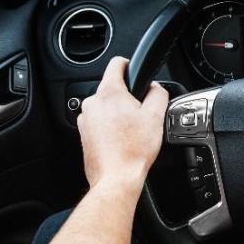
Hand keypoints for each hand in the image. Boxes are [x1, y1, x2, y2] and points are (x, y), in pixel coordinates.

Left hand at [77, 57, 168, 190]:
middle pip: (112, 88)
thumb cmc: (133, 150)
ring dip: (118, 113)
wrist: (116, 179)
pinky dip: (110, 126)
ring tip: (131, 130)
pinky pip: (99, 122)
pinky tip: (122, 140)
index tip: (135, 72)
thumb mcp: (156, 116)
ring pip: (106, 106)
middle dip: (127, 97)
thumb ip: (158, 93)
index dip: (130, 65)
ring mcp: (86, 119)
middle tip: (141, 114)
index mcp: (109, 92)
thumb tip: (156, 88)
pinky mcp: (84, 134)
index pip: (117, 64)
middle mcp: (93, 103)